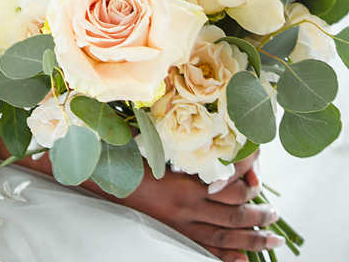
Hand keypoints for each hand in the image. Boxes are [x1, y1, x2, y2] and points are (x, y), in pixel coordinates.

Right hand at [116, 153, 282, 261]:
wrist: (105, 182)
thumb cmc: (130, 157)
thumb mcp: (157, 145)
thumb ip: (183, 144)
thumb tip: (207, 132)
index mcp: (184, 183)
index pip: (229, 189)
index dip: (248, 186)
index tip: (259, 180)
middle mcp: (187, 209)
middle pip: (232, 218)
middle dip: (259, 218)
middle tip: (276, 216)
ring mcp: (181, 228)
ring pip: (224, 238)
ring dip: (252, 241)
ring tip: (272, 238)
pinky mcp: (174, 237)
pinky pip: (206, 252)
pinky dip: (228, 258)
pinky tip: (244, 260)